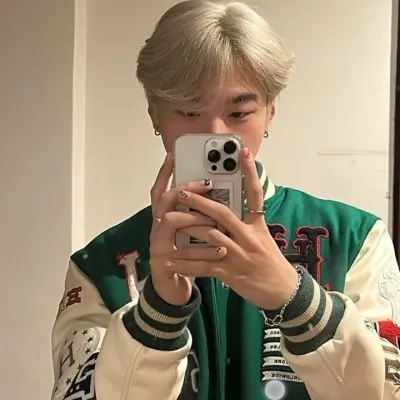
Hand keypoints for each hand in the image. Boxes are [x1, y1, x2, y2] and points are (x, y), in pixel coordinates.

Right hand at [149, 154, 225, 305]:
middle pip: (163, 200)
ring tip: (215, 222)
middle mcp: (157, 228)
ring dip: (194, 218)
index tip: (174, 155)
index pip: (162, 190)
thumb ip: (199, 215)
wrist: (173, 288)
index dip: (166, 173)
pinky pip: (181, 252)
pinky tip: (221, 250)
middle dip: (186, 189)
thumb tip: (219, 194)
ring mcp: (157, 245)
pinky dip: (204, 251)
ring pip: (169, 221)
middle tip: (208, 184)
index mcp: (165, 219)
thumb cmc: (186, 257)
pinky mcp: (163, 263)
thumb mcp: (193, 233)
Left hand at [163, 148, 298, 309]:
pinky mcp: (230, 272)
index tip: (243, 153)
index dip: (250, 172)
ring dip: (186, 230)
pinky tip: (170, 262)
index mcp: (257, 226)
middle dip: (199, 202)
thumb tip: (227, 208)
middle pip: (222, 213)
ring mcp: (239, 255)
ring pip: (208, 237)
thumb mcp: (264, 238)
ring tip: (167, 223)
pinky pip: (203, 266)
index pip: (255, 194)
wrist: (283, 292)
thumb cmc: (272, 263)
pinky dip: (185, 264)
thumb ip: (246, 223)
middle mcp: (248, 237)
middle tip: (182, 192)